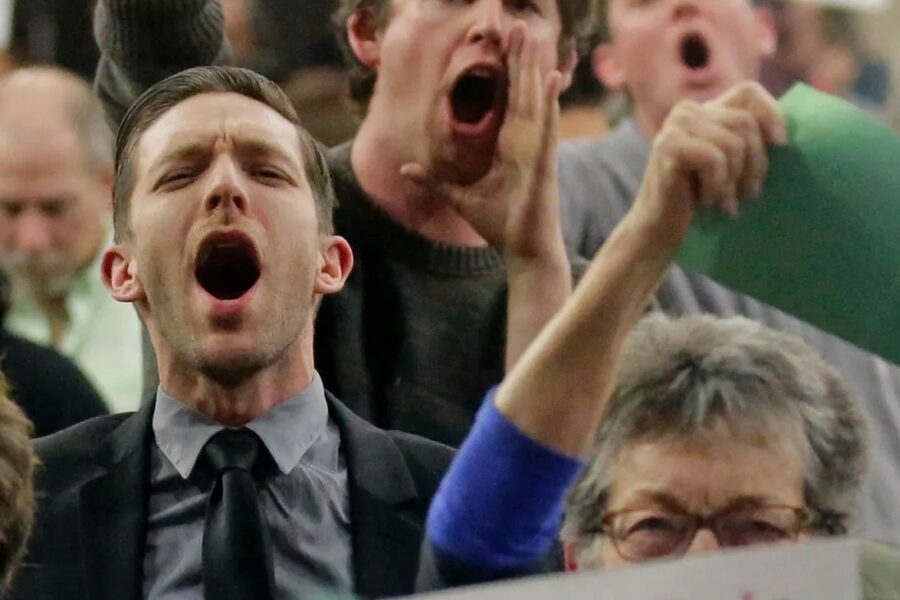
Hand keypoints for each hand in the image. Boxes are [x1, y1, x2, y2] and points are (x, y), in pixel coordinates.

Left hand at [401, 24, 563, 262]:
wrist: (524, 250)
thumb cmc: (501, 226)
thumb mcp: (459, 197)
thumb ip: (434, 180)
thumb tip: (406, 168)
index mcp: (511, 146)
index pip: (509, 100)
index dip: (506, 72)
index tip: (502, 43)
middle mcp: (527, 142)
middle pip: (522, 92)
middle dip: (519, 59)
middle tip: (516, 25)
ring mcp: (538, 151)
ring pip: (535, 100)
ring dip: (533, 68)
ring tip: (531, 37)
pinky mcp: (544, 163)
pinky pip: (547, 127)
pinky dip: (550, 102)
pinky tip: (551, 78)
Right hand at [629, 81, 787, 248]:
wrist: (659, 229)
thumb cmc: (700, 201)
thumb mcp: (731, 165)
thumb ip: (747, 141)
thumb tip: (787, 137)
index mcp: (705, 110)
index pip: (748, 92)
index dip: (771, 113)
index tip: (781, 146)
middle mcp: (687, 110)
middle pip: (745, 123)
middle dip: (755, 163)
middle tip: (748, 195)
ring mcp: (675, 126)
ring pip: (733, 143)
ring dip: (734, 181)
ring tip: (724, 203)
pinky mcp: (668, 146)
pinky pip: (715, 159)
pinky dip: (716, 186)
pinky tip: (706, 202)